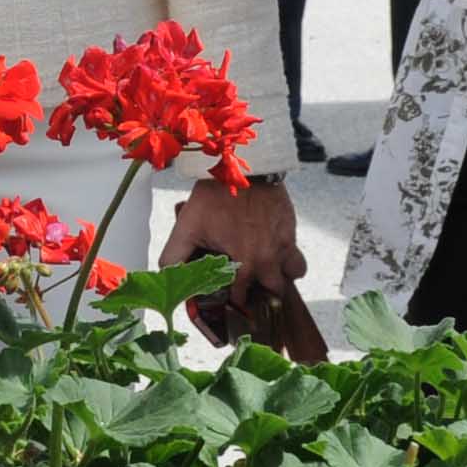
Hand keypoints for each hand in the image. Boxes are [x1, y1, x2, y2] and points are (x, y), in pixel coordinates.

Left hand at [162, 178, 312, 346]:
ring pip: (293, 274)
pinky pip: (297, 254)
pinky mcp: (292, 229)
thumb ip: (174, 257)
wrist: (242, 166)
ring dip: (281, 276)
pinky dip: (288, 257)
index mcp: (242, 265)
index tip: (228, 297)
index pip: (241, 299)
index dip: (233, 300)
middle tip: (249, 285)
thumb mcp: (186, 227)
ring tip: (266, 270)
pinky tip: (272, 248)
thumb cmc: (214, 196)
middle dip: (263, 293)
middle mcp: (268, 260)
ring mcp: (284, 245)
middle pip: (274, 292)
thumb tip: (169, 277)